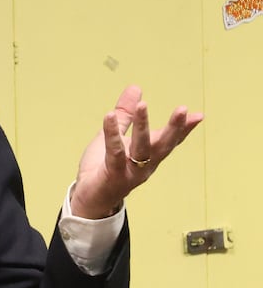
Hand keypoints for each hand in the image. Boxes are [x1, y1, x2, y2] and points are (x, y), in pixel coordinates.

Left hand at [70, 85, 202, 218]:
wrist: (89, 199)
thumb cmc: (103, 167)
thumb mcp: (116, 137)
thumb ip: (125, 114)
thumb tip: (136, 88)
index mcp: (148, 156)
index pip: (169, 140)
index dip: (183, 129)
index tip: (198, 115)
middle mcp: (144, 165)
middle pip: (162, 145)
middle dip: (174, 128)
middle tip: (183, 110)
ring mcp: (130, 172)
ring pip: (141, 149)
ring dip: (143, 127)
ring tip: (143, 106)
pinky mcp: (113, 175)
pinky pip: (114, 153)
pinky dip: (112, 135)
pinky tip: (109, 116)